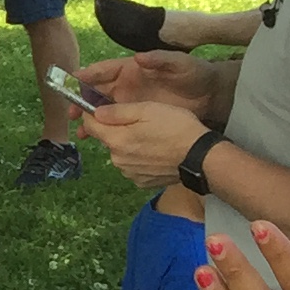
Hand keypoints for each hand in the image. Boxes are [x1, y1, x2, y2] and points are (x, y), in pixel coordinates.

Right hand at [76, 50, 228, 117]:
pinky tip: (97, 140)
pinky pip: (115, 124)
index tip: (72, 81)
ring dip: (90, 120)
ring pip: (102, 111)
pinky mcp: (137, 117)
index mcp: (131, 69)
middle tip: (72, 113)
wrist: (210, 95)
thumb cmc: (194, 74)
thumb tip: (138, 57)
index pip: (104, 70)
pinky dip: (104, 131)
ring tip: (81, 132)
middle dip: (81, 102)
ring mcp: (130, 102)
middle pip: (96, 92)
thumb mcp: (180, 64)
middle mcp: (126, 85)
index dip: (87, 75)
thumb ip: (160, 60)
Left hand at [82, 99, 211, 189]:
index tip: (101, 108)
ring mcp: (129, 173)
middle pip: (107, 140)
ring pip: (120, 153)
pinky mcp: (141, 182)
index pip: (90, 126)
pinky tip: (156, 152)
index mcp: (116, 140)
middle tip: (140, 122)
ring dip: (129, 145)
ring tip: (152, 137)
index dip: (92, 115)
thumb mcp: (148, 110)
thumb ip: (118, 112)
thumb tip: (95, 113)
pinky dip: (140, 158)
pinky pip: (133, 166)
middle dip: (116, 130)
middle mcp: (117, 160)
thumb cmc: (176, 128)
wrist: (200, 157)